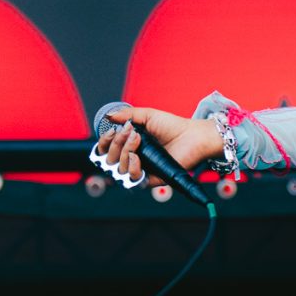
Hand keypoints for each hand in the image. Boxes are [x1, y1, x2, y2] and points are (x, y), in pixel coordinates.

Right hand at [91, 104, 225, 185]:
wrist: (191, 136)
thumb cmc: (173, 126)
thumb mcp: (147, 115)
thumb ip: (126, 115)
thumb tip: (109, 116)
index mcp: (130, 144)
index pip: (106, 149)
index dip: (104, 143)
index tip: (111, 132)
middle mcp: (133, 158)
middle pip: (109, 159)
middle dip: (116, 144)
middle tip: (131, 134)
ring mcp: (141, 169)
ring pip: (118, 169)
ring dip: (124, 153)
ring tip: (137, 142)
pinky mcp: (150, 179)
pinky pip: (133, 180)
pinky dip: (131, 167)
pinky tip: (137, 158)